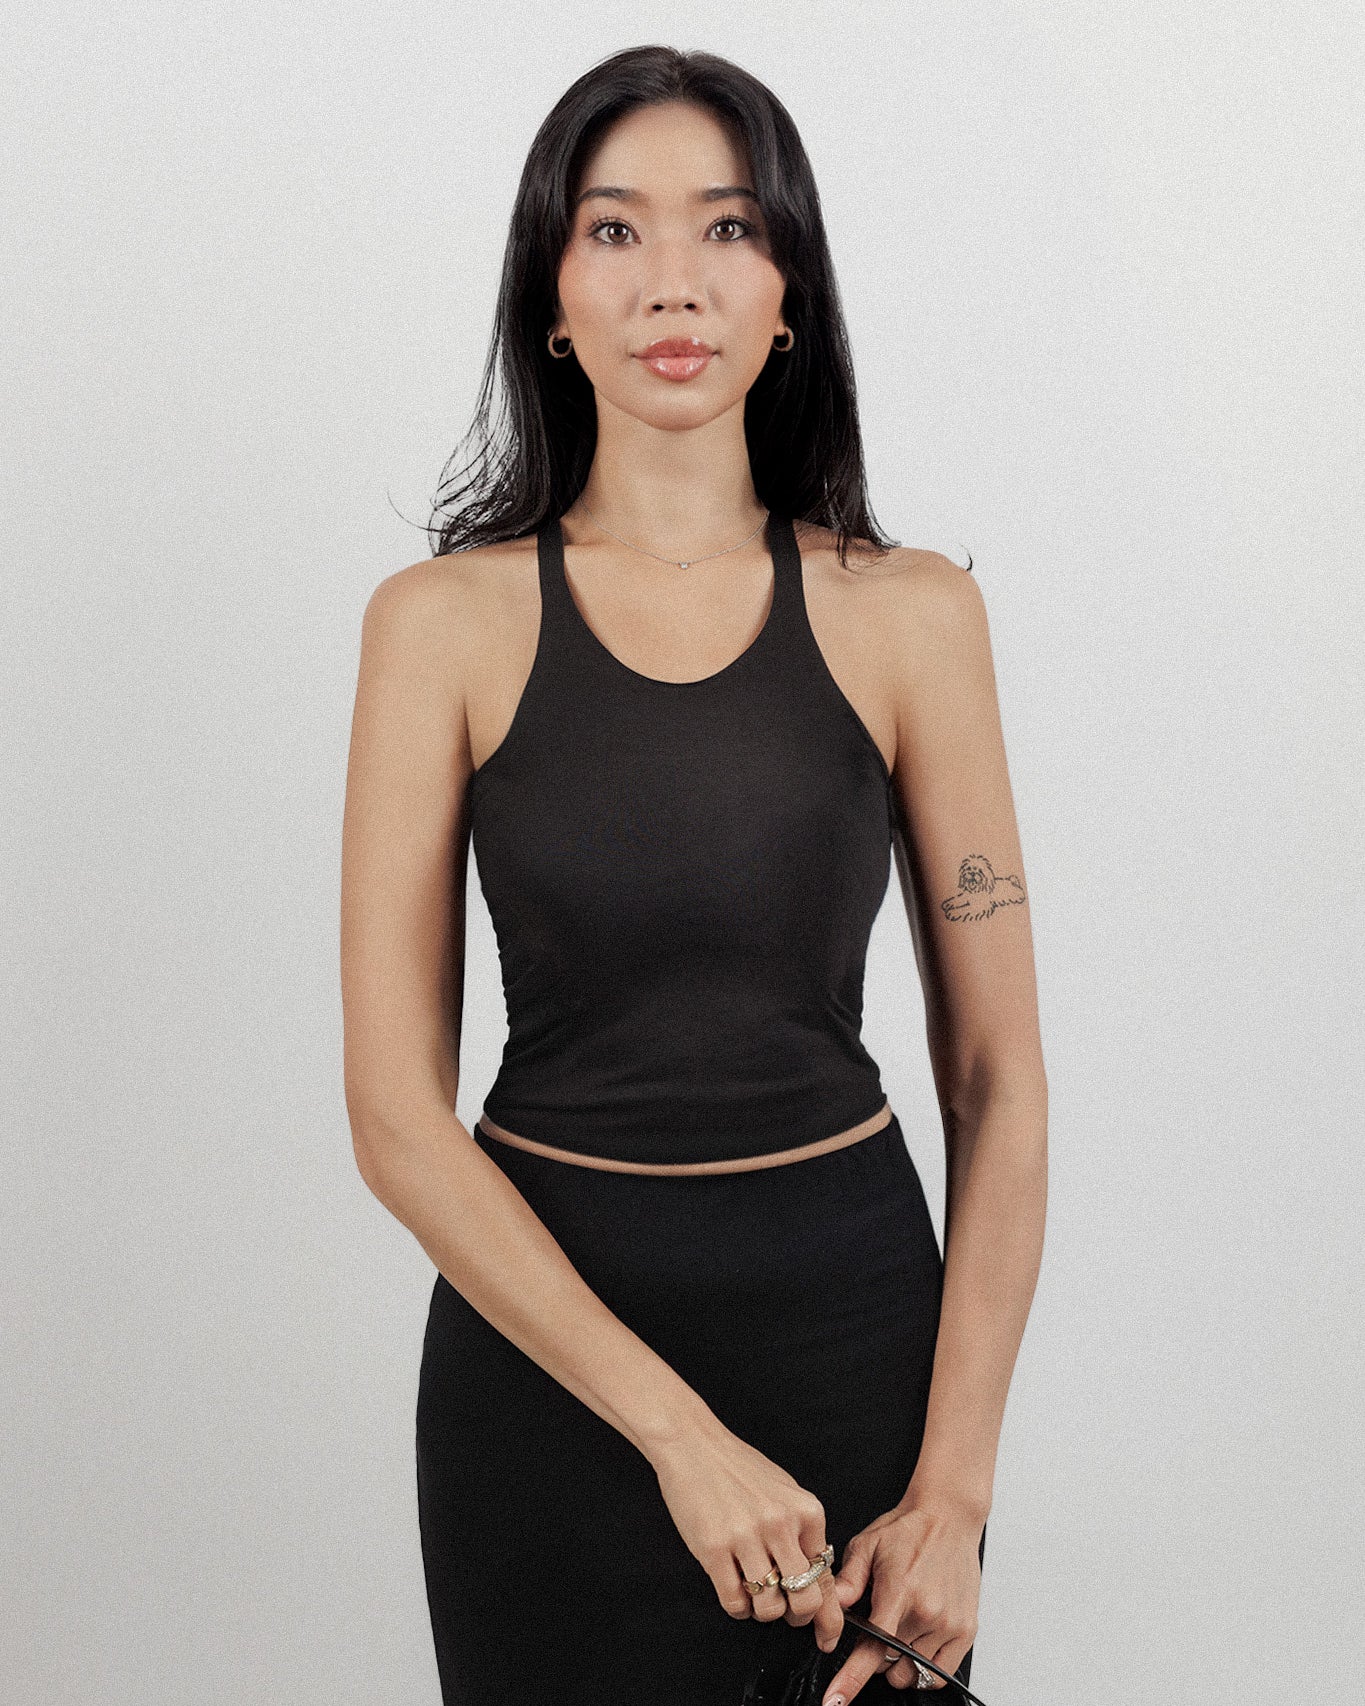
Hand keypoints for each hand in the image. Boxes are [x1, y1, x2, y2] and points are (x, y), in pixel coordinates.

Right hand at [650, 1419, 843, 1651]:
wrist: (694, 1444)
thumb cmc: (738, 1467)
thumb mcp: (785, 1492)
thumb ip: (803, 1532)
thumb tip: (819, 1578)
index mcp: (805, 1511)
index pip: (827, 1576)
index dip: (830, 1615)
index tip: (828, 1634)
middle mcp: (781, 1524)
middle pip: (804, 1600)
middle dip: (798, 1617)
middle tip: (787, 1614)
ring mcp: (747, 1537)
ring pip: (769, 1607)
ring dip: (763, 1612)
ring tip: (755, 1595)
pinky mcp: (714, 1549)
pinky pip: (734, 1601)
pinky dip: (738, 1608)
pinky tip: (735, 1592)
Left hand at [822, 1494, 983, 1701]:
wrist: (948, 1516)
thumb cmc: (908, 1528)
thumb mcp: (867, 1544)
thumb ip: (847, 1580)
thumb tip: (830, 1608)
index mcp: (898, 1592)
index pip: (872, 1649)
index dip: (851, 1679)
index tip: (836, 1700)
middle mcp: (926, 1613)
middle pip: (889, 1665)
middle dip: (875, 1656)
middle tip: (877, 1628)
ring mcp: (949, 1624)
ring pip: (912, 1673)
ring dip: (898, 1664)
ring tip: (898, 1631)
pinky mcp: (966, 1630)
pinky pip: (939, 1674)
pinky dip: (922, 1670)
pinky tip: (915, 1646)